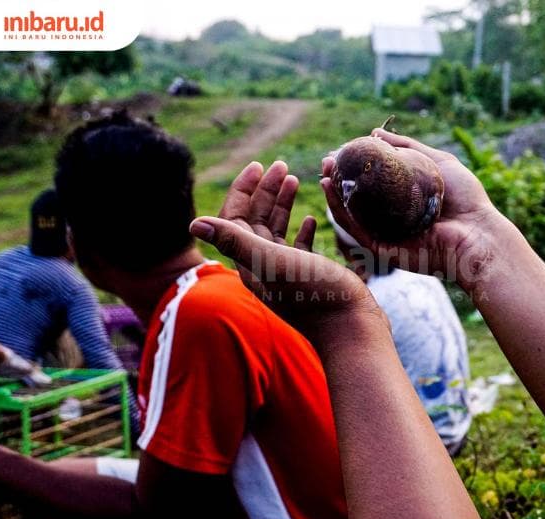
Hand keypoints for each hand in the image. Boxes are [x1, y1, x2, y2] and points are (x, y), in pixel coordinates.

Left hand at [190, 161, 382, 339]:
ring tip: (294, 179)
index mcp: (250, 264)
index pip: (236, 219)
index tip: (259, 166)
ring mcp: (287, 273)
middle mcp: (264, 268)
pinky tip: (311, 218)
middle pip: (256, 221)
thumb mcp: (273, 262)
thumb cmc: (315, 294)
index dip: (243, 190)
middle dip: (265, 191)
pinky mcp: (309, 277)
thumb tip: (193, 222)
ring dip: (282, 204)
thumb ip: (235, 242)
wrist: (351, 328)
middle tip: (280, 165)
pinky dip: (301, 229)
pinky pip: (299, 247)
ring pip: (278, 230)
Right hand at [322, 129, 504, 291]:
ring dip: (333, 195)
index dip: (354, 167)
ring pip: (352, 215)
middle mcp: (392, 219)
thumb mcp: (437, 162)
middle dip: (338, 180)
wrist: (478, 233)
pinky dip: (341, 212)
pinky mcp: (383, 250)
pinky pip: (356, 230)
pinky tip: (331, 193)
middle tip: (326, 161)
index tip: (340, 151)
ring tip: (323, 174)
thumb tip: (375, 133)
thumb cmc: (466, 200)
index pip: (372, 184)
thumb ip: (407, 148)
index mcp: (403, 202)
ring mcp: (386, 235)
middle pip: (357, 199)